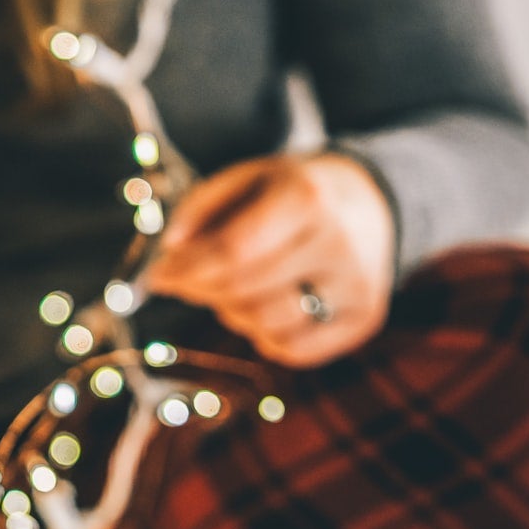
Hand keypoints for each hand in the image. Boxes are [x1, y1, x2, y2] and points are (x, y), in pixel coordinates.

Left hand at [142, 153, 395, 367]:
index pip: (232, 250)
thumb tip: (169, 253)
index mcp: (307, 197)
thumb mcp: (245, 178)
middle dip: (200, 289)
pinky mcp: (365, 319)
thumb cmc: (290, 191)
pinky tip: (267, 303)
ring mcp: (358, 286)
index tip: (156, 277)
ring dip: (232, 310)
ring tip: (236, 283)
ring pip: (265, 324)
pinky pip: (292, 350)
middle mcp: (339, 244)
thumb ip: (198, 208)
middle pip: (244, 289)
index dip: (186, 269)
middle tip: (183, 280)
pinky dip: (265, 333)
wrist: (371, 202)